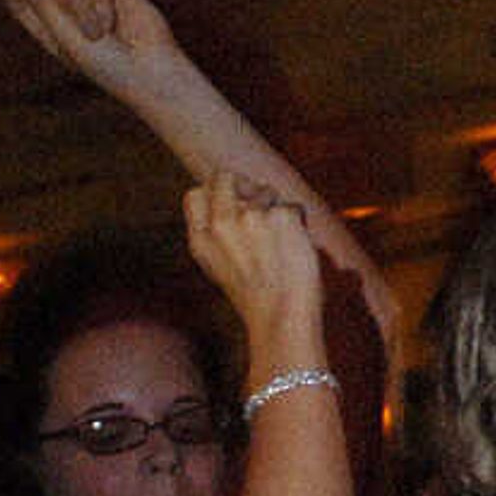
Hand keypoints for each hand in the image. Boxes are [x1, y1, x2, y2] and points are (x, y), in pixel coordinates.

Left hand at [0, 0, 197, 103]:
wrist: (152, 71)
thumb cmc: (107, 64)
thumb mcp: (66, 35)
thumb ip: (41, 1)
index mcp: (55, 36)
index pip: (28, 9)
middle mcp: (73, 19)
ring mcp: (95, 7)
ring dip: (84, 13)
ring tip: (101, 36)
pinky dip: (103, 7)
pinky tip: (115, 26)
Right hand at [182, 172, 326, 366]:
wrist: (281, 317)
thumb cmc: (256, 297)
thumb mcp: (218, 266)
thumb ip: (216, 233)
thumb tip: (228, 201)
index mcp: (200, 237)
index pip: (196, 193)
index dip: (215, 192)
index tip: (232, 200)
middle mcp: (221, 222)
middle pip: (228, 178)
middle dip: (246, 186)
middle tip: (262, 205)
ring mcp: (250, 216)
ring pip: (265, 191)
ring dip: (277, 208)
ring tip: (282, 242)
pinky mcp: (280, 216)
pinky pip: (292, 206)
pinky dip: (299, 223)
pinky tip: (297, 247)